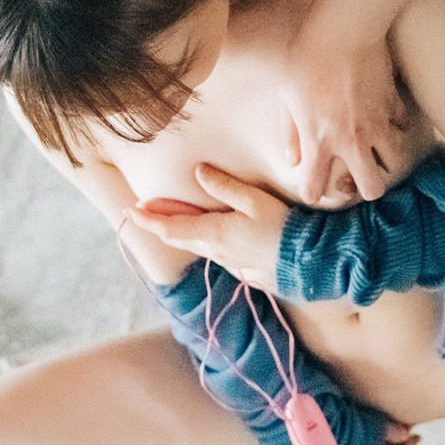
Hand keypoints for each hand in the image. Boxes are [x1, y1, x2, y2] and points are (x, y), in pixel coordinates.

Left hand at [125, 164, 289, 291]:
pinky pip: (219, 257)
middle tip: (146, 211)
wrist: (314, 263)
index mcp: (215, 234)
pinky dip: (206, 243)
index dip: (148, 220)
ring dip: (182, 234)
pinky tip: (213, 236)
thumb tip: (199, 172)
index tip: (131, 212)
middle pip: (180, 240)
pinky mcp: (249, 272)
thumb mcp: (256, 200)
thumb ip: (225, 186)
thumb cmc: (287, 228)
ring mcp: (234, 265)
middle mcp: (219, 253)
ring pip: (199, 248)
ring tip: (174, 219)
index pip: (170, 228)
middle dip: (161, 225)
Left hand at [280, 34, 406, 204]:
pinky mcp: (394, 104)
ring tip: (378, 152)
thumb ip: (288, 132)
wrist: (342, 25)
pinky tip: (388, 120)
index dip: (313, 193)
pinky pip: (403, 128)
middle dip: (366, 188)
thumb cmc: (306, 57)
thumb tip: (292, 159)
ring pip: (395, 163)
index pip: (316, 190)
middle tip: (360, 176)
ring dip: (387, 160)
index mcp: (319, 141)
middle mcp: (352, 140)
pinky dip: (397, 129)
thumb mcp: (285, 96)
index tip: (314, 186)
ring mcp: (378, 124)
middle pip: (372, 188)